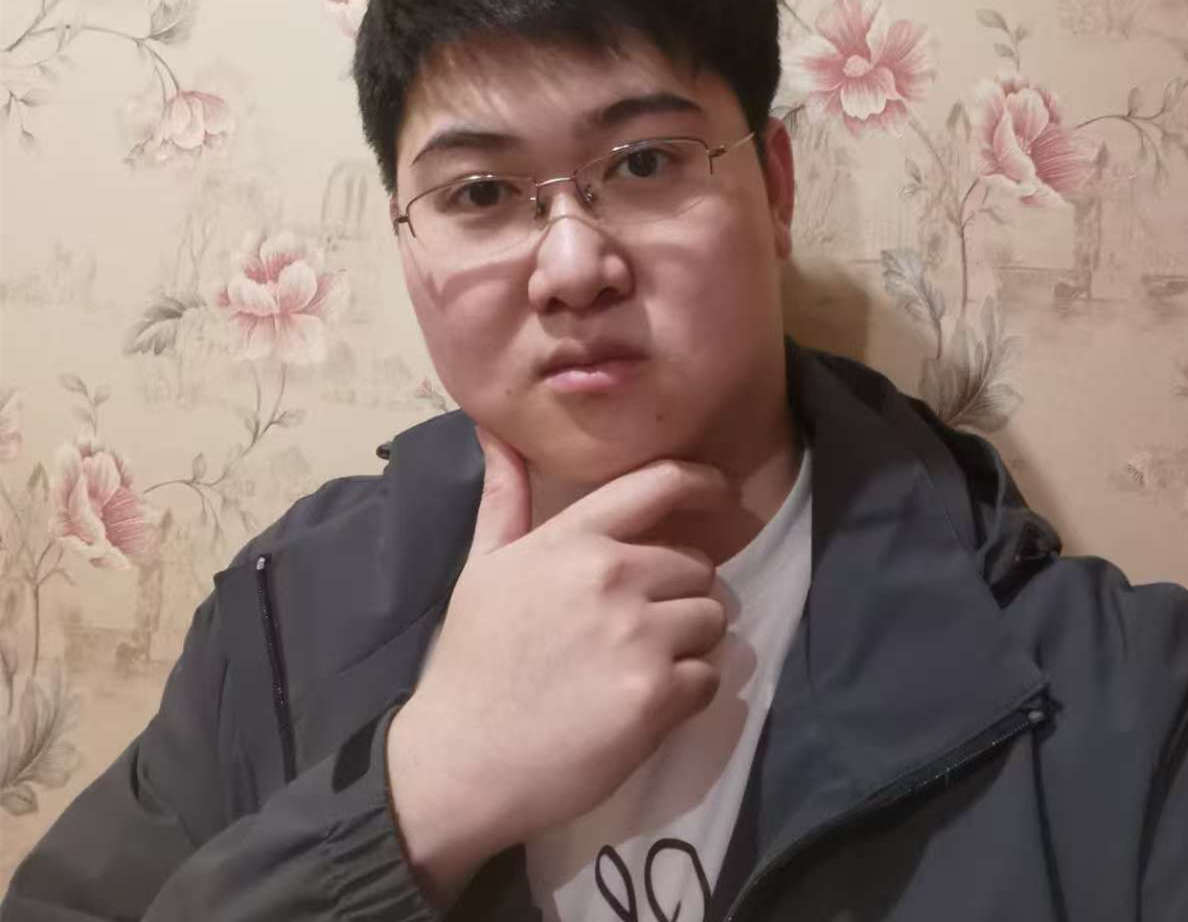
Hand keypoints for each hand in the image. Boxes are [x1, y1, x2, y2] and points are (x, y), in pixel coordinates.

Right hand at [386, 427, 732, 897]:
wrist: (461, 762)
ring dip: (689, 642)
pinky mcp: (657, 697)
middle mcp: (613, 576)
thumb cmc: (473, 660)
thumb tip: (496, 430)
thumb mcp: (483, 567)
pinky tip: (643, 703)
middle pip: (696, 566)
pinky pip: (709, 678)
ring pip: (710, 620)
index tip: (720, 492)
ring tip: (641, 664)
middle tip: (639, 625)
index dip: (702, 481)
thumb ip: (503, 496)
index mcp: (572, 540)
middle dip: (679, 593)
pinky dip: (688, 692)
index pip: (660, 484)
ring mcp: (638, 637)